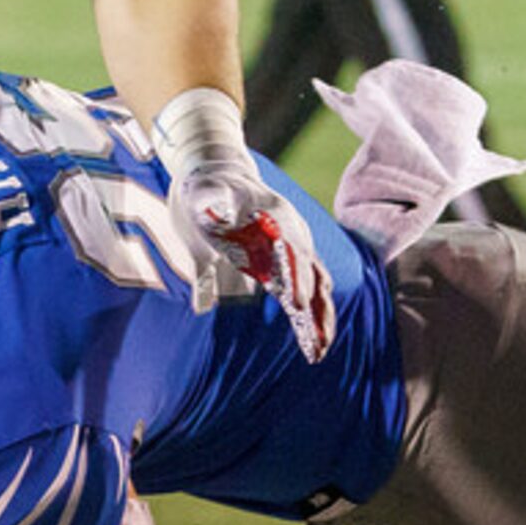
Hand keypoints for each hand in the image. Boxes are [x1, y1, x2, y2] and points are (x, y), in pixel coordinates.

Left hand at [168, 156, 335, 362]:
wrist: (218, 173)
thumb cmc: (208, 186)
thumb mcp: (204, 191)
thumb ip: (211, 202)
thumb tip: (212, 213)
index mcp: (276, 216)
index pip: (292, 251)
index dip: (295, 278)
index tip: (296, 305)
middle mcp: (292, 233)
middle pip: (313, 273)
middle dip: (317, 309)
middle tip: (318, 344)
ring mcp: (292, 246)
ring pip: (317, 284)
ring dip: (321, 317)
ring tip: (319, 352)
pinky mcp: (284, 260)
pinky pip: (305, 289)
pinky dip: (310, 314)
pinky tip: (311, 341)